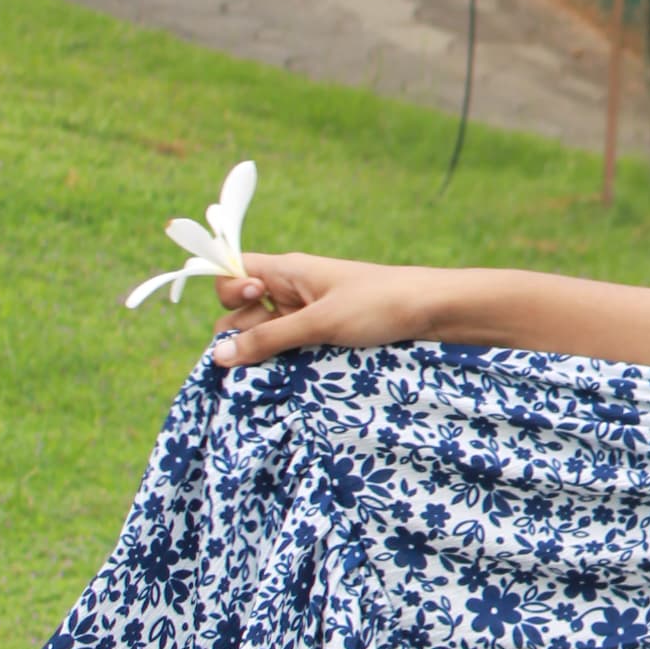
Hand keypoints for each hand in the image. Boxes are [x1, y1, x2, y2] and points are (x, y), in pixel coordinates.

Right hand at [210, 255, 441, 365]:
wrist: (431, 311)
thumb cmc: (378, 305)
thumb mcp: (320, 323)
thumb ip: (269, 338)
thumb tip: (218, 355)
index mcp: (287, 271)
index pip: (234, 271)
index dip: (228, 289)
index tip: (249, 305)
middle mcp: (290, 290)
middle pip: (241, 308)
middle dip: (239, 332)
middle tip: (261, 351)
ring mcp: (305, 313)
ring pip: (263, 331)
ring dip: (260, 352)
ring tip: (273, 370)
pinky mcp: (320, 334)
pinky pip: (286, 345)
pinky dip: (281, 360)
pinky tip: (286, 377)